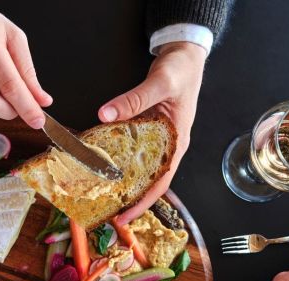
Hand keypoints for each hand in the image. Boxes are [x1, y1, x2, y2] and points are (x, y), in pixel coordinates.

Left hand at [99, 42, 205, 221]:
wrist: (186, 55)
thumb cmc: (181, 70)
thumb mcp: (160, 83)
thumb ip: (133, 100)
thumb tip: (105, 114)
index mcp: (176, 142)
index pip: (160, 183)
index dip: (142, 203)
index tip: (123, 217)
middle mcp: (168, 147)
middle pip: (149, 183)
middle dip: (129, 201)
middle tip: (106, 214)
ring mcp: (158, 141)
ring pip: (141, 171)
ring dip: (124, 185)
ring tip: (103, 197)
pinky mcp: (149, 132)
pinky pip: (134, 153)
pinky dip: (120, 162)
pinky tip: (104, 167)